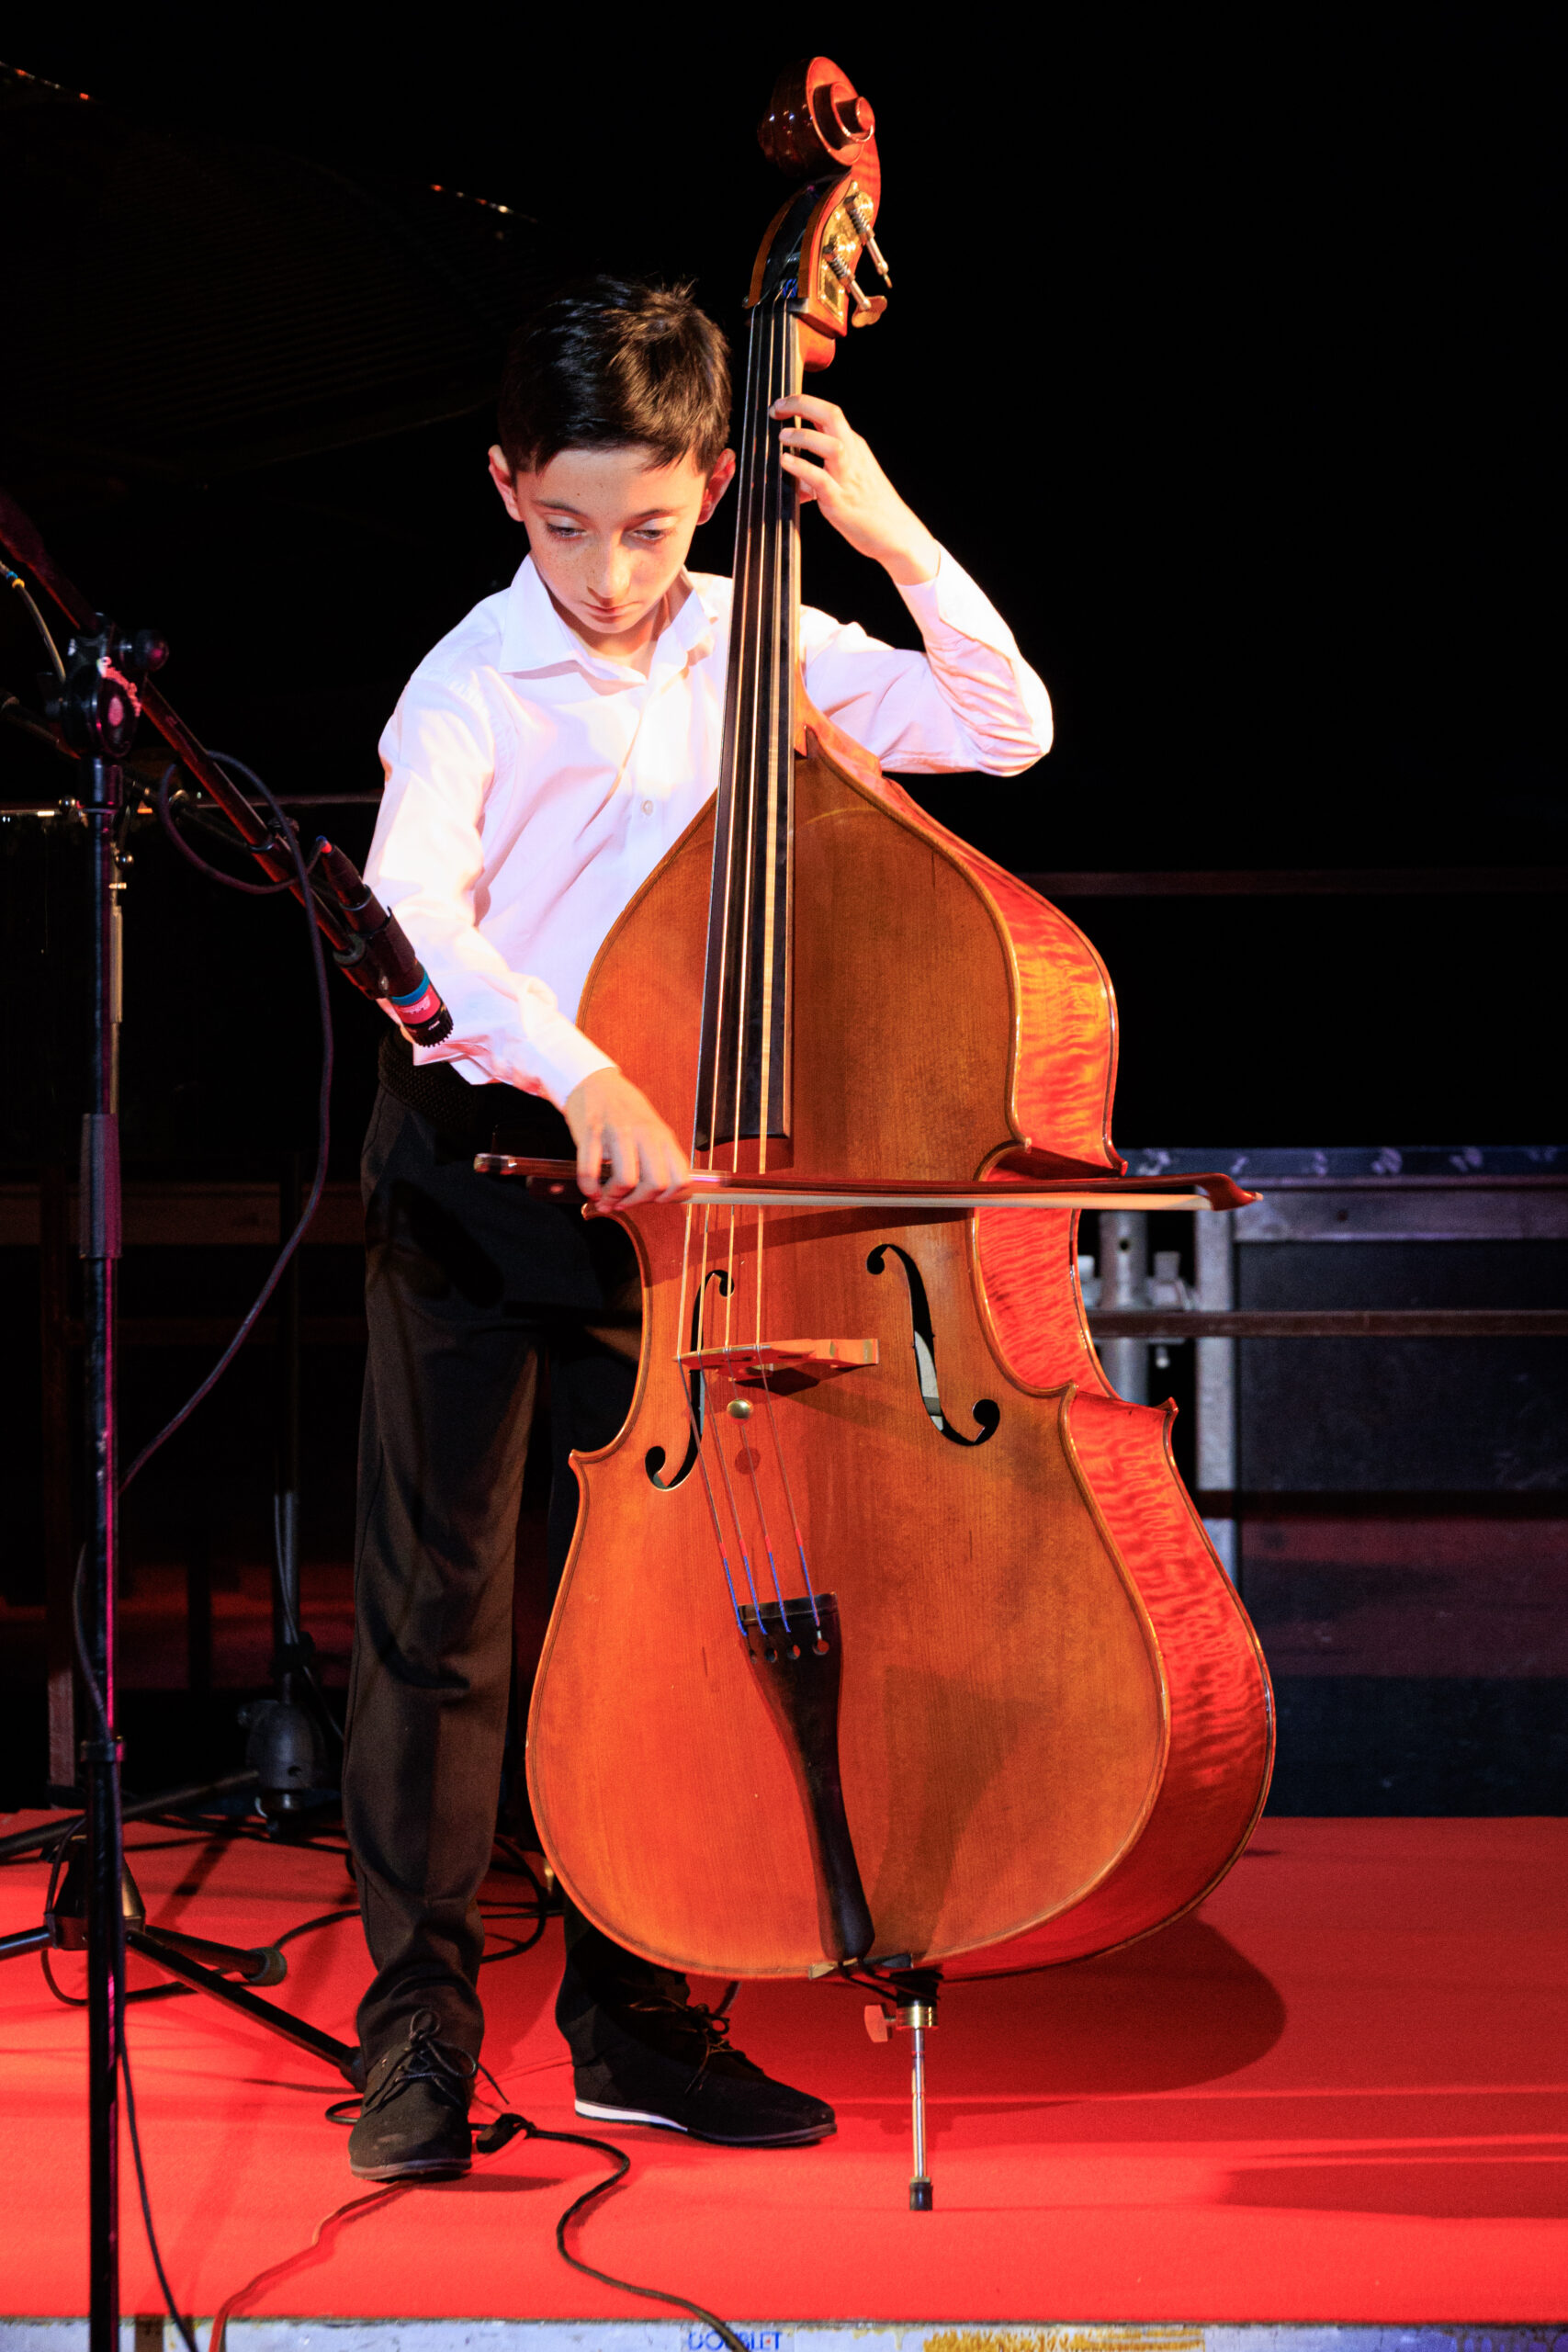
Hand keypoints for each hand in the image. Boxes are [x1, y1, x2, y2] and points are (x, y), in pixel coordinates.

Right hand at [563, 1067, 688, 1206]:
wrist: (595, 1082)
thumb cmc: (624, 1108)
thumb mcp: (652, 1128)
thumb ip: (659, 1157)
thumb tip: (661, 1193)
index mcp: (662, 1136)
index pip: (680, 1178)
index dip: (668, 1197)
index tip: (654, 1200)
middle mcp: (644, 1134)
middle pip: (656, 1183)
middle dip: (638, 1201)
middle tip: (626, 1202)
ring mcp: (618, 1132)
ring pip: (626, 1180)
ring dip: (613, 1196)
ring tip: (606, 1197)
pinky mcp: (591, 1133)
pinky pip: (590, 1171)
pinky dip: (589, 1188)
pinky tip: (590, 1189)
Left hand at [772, 396, 940, 585]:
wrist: (895, 533)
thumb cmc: (870, 507)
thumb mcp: (850, 477)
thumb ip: (823, 469)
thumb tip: (795, 472)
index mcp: (854, 446)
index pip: (830, 413)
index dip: (804, 403)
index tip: (782, 405)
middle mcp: (853, 455)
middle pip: (832, 415)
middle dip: (802, 404)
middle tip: (777, 408)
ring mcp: (847, 477)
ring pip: (829, 444)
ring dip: (803, 436)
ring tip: (782, 436)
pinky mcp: (840, 500)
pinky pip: (820, 479)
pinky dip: (801, 467)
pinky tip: (786, 461)